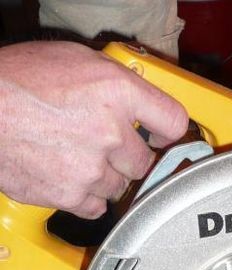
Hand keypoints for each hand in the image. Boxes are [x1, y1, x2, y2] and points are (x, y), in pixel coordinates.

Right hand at [0, 41, 187, 217]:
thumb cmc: (17, 81)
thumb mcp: (75, 61)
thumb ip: (115, 84)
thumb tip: (140, 104)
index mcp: (116, 91)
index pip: (174, 121)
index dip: (169, 133)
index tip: (162, 139)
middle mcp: (109, 131)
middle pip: (145, 162)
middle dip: (127, 157)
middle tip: (103, 146)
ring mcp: (92, 168)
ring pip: (119, 187)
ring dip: (105, 177)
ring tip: (76, 157)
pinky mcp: (72, 196)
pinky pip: (96, 207)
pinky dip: (86, 197)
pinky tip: (68, 176)